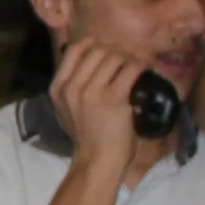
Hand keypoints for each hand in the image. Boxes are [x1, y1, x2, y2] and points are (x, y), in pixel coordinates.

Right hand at [48, 38, 143, 172]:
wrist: (97, 161)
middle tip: (128, 60)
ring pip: (115, 56)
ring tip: (138, 65)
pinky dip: (141, 66)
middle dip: (116, 51)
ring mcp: (91, 92)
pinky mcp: (113, 98)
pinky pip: (131, 69)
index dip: (94, 44)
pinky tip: (146, 70)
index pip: (75, 49)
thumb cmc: (87, 137)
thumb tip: (94, 64)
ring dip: (130, 57)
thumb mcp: (68, 109)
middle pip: (97, 50)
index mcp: (58, 87)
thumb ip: (74, 87)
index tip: (108, 51)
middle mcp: (72, 86)